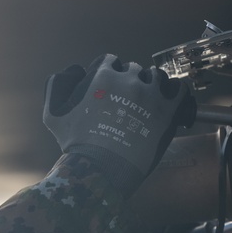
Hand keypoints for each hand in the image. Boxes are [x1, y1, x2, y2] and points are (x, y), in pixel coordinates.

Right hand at [44, 54, 194, 195]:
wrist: (101, 170)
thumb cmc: (76, 145)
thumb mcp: (53, 114)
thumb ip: (57, 84)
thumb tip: (76, 70)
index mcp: (103, 76)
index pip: (111, 61)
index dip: (110, 74)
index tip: (111, 88)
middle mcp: (129, 80)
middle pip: (134, 69)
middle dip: (130, 81)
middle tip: (128, 101)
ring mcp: (151, 94)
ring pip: (156, 76)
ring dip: (152, 85)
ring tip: (148, 102)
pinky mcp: (168, 110)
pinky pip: (179, 89)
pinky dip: (174, 92)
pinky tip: (169, 102)